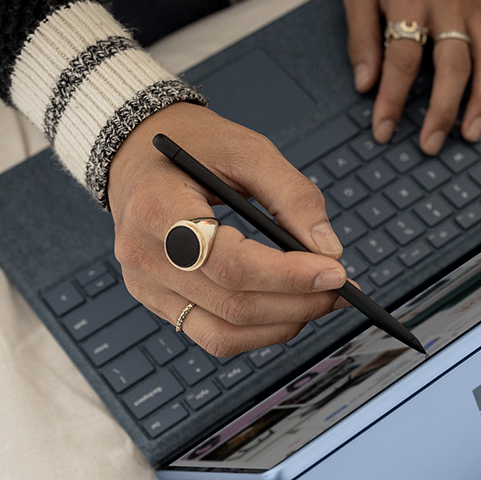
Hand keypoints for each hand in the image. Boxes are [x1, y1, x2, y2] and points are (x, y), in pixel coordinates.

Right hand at [106, 102, 347, 356]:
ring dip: (283, 324)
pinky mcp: (156, 301)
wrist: (138, 150)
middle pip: (231, 304)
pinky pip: (212, 335)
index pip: (228, 263)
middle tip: (342, 288)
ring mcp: (145, 285)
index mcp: (156, 209)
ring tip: (320, 299)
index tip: (336, 271)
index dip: (288, 275)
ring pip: (223, 333)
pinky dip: (258, 330)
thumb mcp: (248, 150)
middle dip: (298, 302)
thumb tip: (329, 250)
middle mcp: (143, 256)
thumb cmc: (194, 144)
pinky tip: (287, 308)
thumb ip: (293, 196)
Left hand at [345, 0, 480, 155]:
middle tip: (431, 144)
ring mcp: (476, 10)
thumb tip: (365, 85)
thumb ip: (361, 38)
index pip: (403, 56)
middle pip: (453, 63)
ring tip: (472, 134)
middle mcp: (450, 5)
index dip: (392, 97)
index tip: (382, 129)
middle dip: (443, 108)